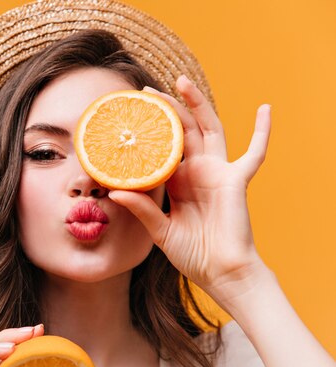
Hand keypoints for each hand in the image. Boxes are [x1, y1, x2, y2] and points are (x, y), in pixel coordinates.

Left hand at [109, 75, 271, 307]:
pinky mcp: (236, 179)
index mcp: (178, 181)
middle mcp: (196, 170)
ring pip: (208, 128)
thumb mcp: (159, 230)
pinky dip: (262, 131)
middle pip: (181, 130)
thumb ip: (141, 209)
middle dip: (165, 109)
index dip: (148, 131)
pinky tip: (266, 108)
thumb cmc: (192, 254)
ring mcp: (217, 171)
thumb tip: (114, 192)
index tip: (128, 115)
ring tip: (181, 80)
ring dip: (197, 104)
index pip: (161, 147)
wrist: (219, 272)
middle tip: (145, 91)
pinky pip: (254, 152)